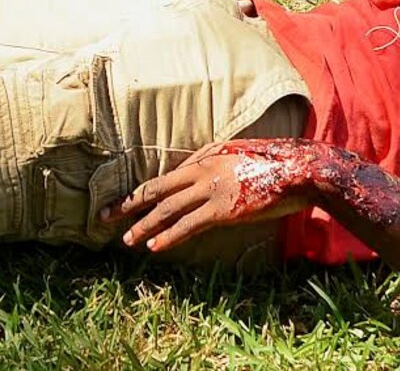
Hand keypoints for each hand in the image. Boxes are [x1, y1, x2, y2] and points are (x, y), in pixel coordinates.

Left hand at [107, 139, 399, 252]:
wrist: (297, 169)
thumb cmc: (272, 163)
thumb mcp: (237, 153)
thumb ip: (213, 161)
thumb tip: (194, 170)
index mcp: (203, 158)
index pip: (162, 178)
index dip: (138, 192)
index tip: (120, 202)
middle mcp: (201, 172)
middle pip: (154, 190)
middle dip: (126, 205)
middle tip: (102, 217)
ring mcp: (210, 190)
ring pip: (166, 210)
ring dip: (144, 226)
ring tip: (126, 239)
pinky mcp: (223, 209)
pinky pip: (189, 225)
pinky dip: (169, 236)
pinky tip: (154, 246)